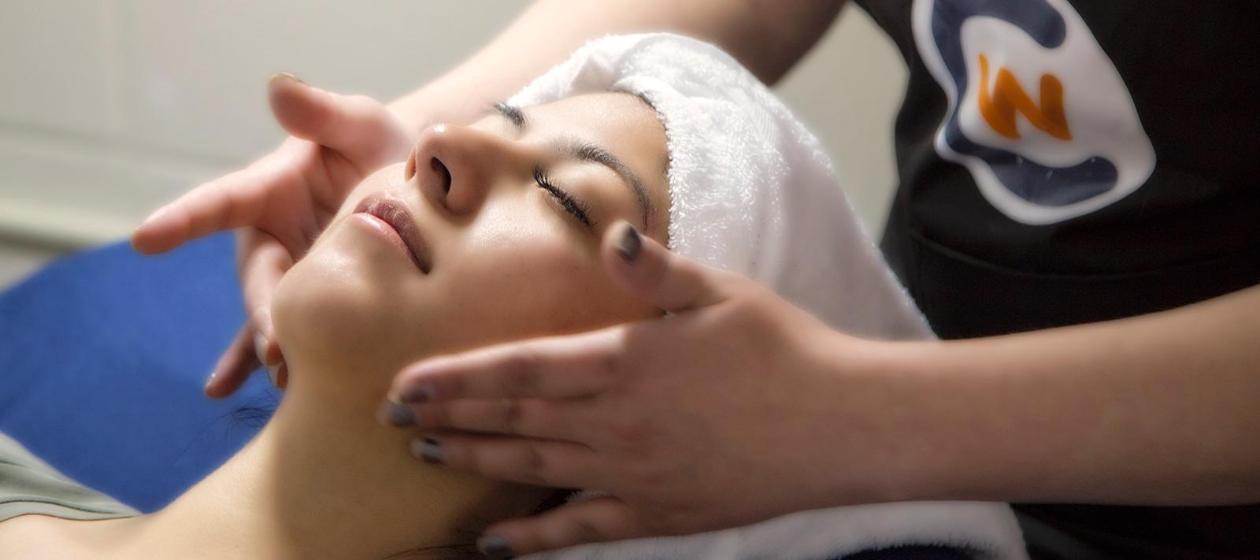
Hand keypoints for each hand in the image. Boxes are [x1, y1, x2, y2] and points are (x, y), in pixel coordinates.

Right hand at [132, 74, 414, 396]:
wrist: (415, 189)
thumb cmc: (376, 146)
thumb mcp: (359, 122)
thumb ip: (322, 111)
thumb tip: (277, 88)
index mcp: (268, 191)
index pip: (220, 204)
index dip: (185, 220)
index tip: (146, 239)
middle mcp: (269, 239)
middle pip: (256, 278)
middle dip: (263, 311)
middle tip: (276, 343)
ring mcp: (290, 276)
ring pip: (269, 316)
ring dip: (271, 347)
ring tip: (280, 374)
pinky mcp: (314, 304)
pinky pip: (289, 338)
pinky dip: (276, 365)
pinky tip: (275, 396)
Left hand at [382, 223, 913, 555]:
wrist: (843, 425)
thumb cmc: (783, 348)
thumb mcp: (721, 291)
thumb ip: (655, 269)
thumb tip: (609, 233)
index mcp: (625, 361)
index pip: (518, 369)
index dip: (456, 377)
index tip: (405, 380)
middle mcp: (616, 422)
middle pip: (512, 419)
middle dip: (447, 415)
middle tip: (390, 416)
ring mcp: (633, 473)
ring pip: (533, 468)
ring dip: (474, 461)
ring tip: (426, 453)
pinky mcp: (657, 511)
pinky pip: (582, 529)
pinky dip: (535, 539)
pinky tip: (497, 544)